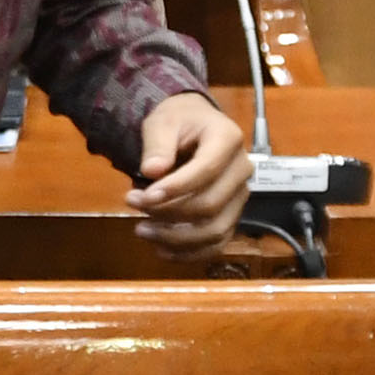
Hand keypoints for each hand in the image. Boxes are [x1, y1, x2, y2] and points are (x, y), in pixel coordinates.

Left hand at [126, 93, 251, 259]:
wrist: (195, 128)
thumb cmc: (179, 121)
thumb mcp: (163, 121)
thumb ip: (157, 144)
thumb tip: (153, 170)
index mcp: (228, 139)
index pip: (205, 171)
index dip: (174, 189)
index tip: (143, 197)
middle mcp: (242, 169)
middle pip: (210, 205)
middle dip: (168, 212)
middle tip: (133, 204)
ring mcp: (240, 196)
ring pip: (215, 230)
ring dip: (176, 238)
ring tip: (141, 231)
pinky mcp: (232, 215)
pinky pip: (218, 243)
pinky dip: (190, 253)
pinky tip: (161, 250)